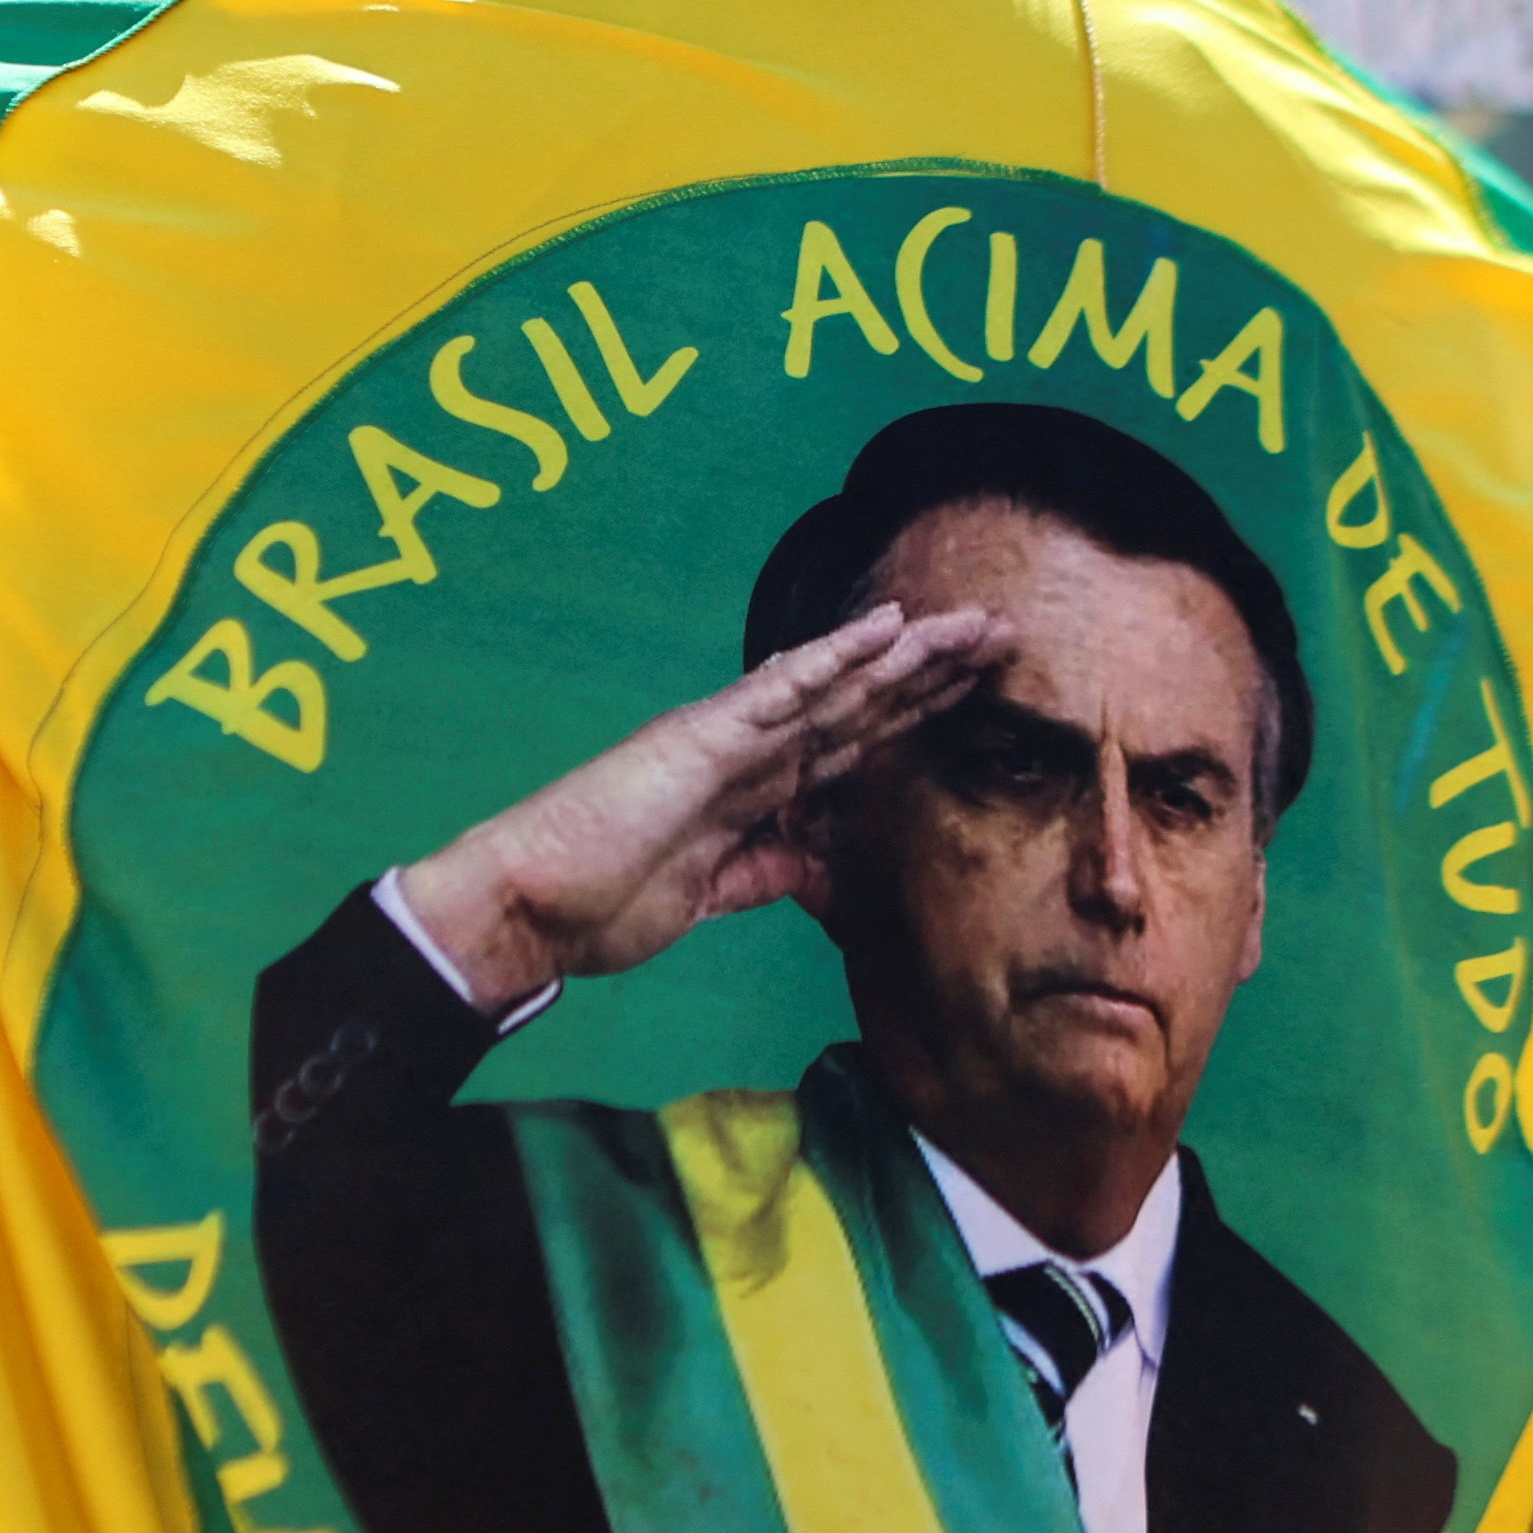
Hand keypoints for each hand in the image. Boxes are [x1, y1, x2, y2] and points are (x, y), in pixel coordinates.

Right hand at [392, 604, 1011, 1013]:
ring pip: (836, 686)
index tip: (976, 693)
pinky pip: (780, 690)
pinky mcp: (702, 739)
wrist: (531, 907)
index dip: (915, 713)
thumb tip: (817, 870)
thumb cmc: (602, 902)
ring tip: (972, 625)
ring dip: (908, 655)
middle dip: (932, 675)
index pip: (853, 743)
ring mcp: (726, 738)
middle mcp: (748, 752)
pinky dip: (835, 657)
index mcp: (753, 790)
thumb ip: (767, 873)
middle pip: (861, 705)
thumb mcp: (713, 896)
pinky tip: (887, 629)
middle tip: (1001, 637)